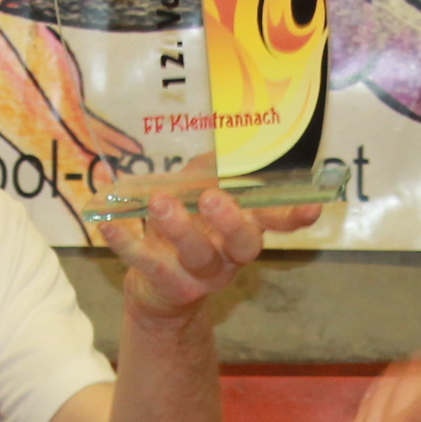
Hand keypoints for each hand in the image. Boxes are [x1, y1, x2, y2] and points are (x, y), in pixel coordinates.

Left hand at [100, 183, 320, 319]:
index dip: (293, 216)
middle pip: (242, 244)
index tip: (311, 207)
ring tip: (161, 203)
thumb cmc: (187, 224)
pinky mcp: (169, 285)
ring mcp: (201, 274)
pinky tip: (109, 226)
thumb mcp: (203, 187)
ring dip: (179, 229)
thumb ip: (218, 166)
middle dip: (231, 221)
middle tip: (213, 199)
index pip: (275, 222)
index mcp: (244, 228)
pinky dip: (127, 244)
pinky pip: (148, 265)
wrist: (156, 285)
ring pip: (196, 255)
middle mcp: (229, 255)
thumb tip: (232, 136)